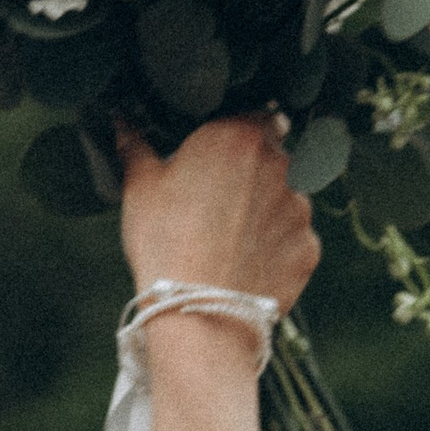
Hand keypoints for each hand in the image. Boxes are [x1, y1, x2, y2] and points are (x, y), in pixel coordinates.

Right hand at [117, 115, 318, 318]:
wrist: (199, 314)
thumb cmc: (164, 243)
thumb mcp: (140, 188)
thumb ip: (136, 146)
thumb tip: (121, 121)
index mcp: (239, 136)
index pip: (253, 116)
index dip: (237, 136)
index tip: (220, 157)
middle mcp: (279, 164)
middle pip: (272, 158)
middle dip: (253, 174)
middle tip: (221, 204)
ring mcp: (300, 208)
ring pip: (287, 199)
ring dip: (268, 211)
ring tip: (233, 241)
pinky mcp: (308, 248)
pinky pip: (294, 240)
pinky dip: (277, 249)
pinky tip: (248, 265)